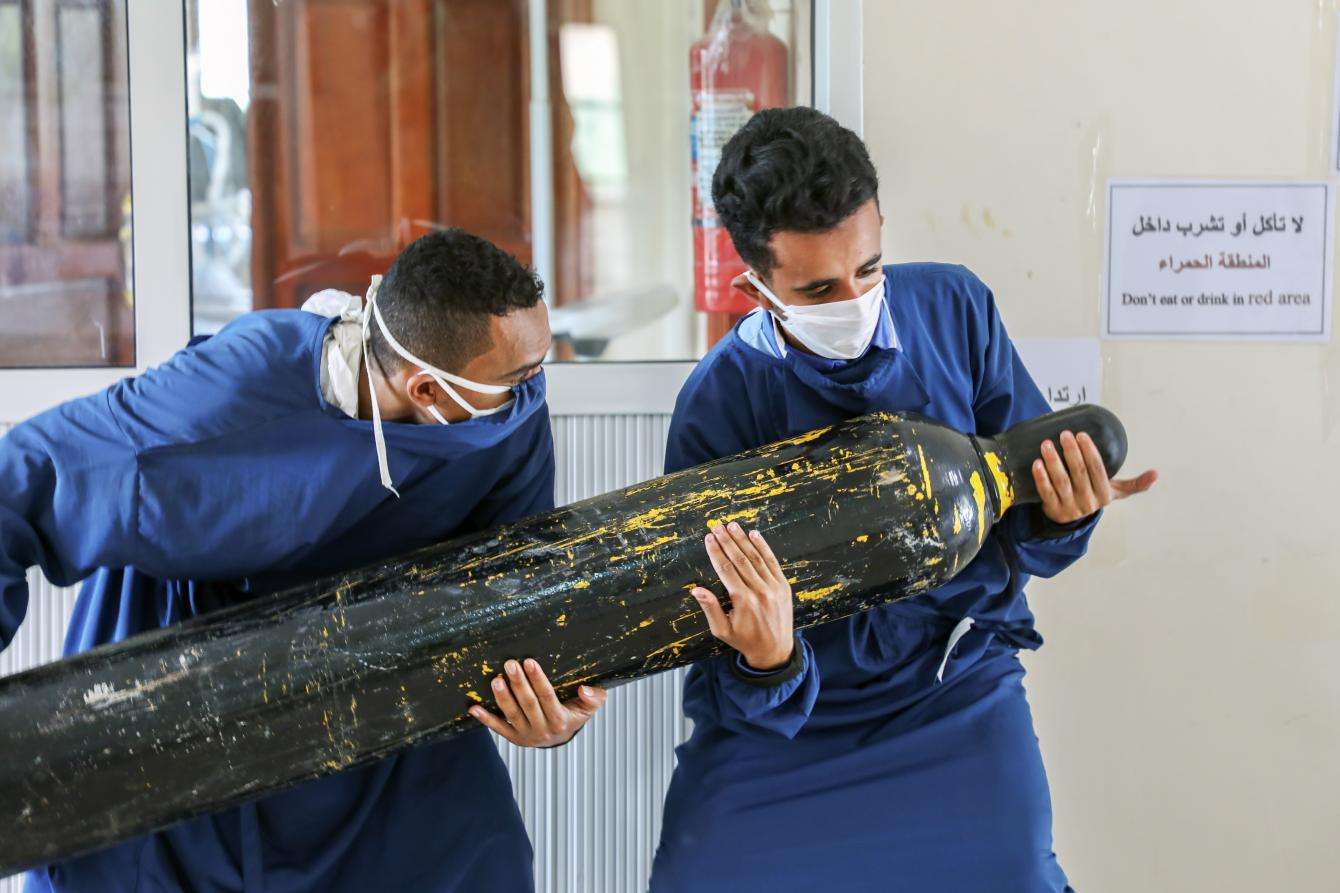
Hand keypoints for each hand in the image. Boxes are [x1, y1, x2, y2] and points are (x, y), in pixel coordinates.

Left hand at [469, 658, 605, 747]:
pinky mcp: (515, 738)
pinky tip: (474, 708)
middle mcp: (543, 730)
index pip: (548, 697)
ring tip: (496, 680)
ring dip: (502, 698)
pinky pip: (499, 728)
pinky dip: (486, 719)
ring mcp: (527, 736)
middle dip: (518, 684)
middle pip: (528, 704)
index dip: (538, 680)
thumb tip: (585, 690)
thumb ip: (594, 698)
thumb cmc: (575, 714)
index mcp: (561, 720)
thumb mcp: (589, 708)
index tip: (529, 662)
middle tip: (509, 664)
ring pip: (512, 715)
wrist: (561, 737)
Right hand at [691, 522, 793, 670]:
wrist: (775, 651)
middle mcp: (760, 591)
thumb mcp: (722, 630)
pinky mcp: (783, 586)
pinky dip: (763, 547)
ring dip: (743, 540)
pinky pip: (772, 562)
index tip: (708, 538)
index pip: (726, 570)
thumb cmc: (744, 640)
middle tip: (717, 526)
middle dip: (727, 541)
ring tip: (732, 525)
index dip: (716, 552)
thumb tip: (696, 590)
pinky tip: (754, 534)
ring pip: (756, 558)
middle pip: (740, 559)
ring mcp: (774, 588)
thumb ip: (710, 609)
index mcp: (743, 601)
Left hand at [1033, 430, 1158, 523]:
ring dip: (1053, 462)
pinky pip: (1046, 492)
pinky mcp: (1053, 511)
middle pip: (1079, 474)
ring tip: (1046, 444)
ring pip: (1061, 482)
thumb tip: (1156, 473)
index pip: (1097, 470)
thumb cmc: (1093, 496)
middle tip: (1064, 434)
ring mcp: (1070, 508)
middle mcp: (1088, 503)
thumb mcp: (1114, 491)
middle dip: (1072, 452)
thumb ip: (1134, 484)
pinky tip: (1037, 463)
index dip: (1089, 452)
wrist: (1072, 520)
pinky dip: (1041, 477)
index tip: (1080, 434)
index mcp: (1104, 495)